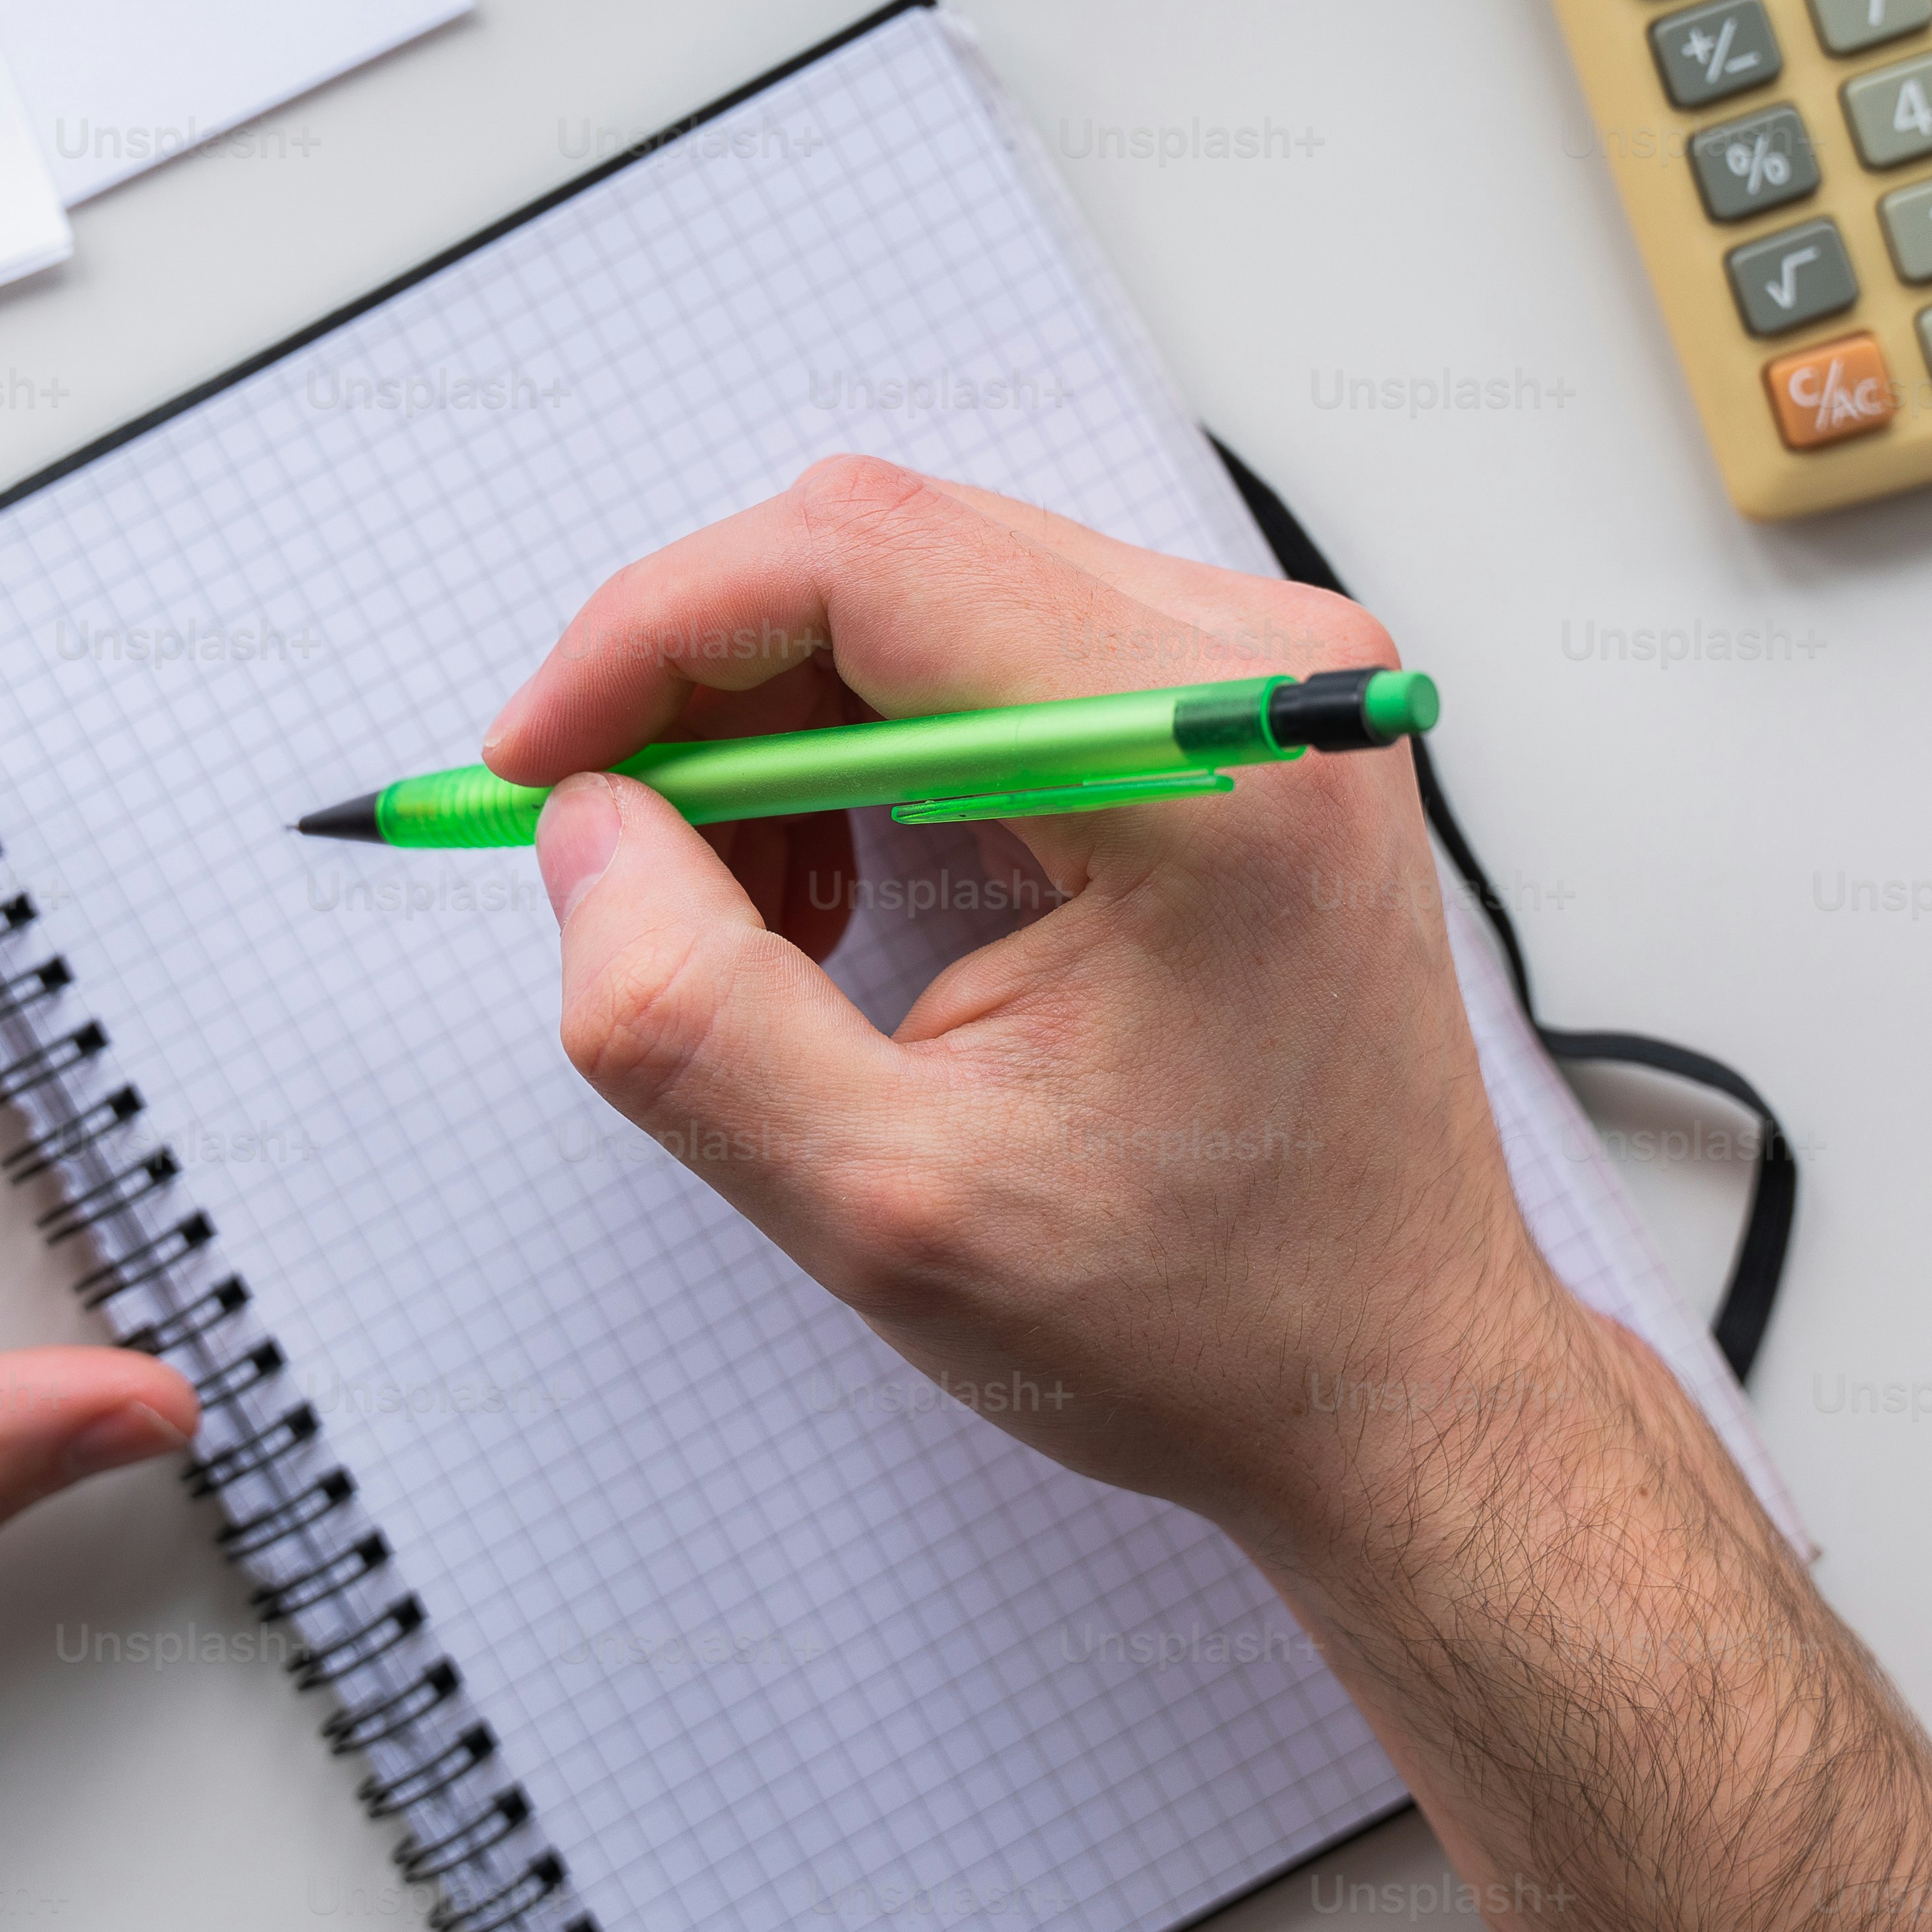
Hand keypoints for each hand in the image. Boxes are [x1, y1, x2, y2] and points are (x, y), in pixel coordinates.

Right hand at [485, 457, 1578, 1555]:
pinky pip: (985, 651)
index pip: (866, 557)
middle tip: (624, 869)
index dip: (655, 635)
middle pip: (885, 551)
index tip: (537, 765)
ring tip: (760, 930)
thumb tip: (584, 832)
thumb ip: (690, 1018)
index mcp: (1207, 764)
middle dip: (705, 696)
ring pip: (919, 592)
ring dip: (782, 734)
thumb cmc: (1208, 1317)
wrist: (1394, 1380)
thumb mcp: (889, 1210)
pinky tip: (846, 901)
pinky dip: (866, 753)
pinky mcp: (1234, 719)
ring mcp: (1258, 681)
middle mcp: (1257, 672)